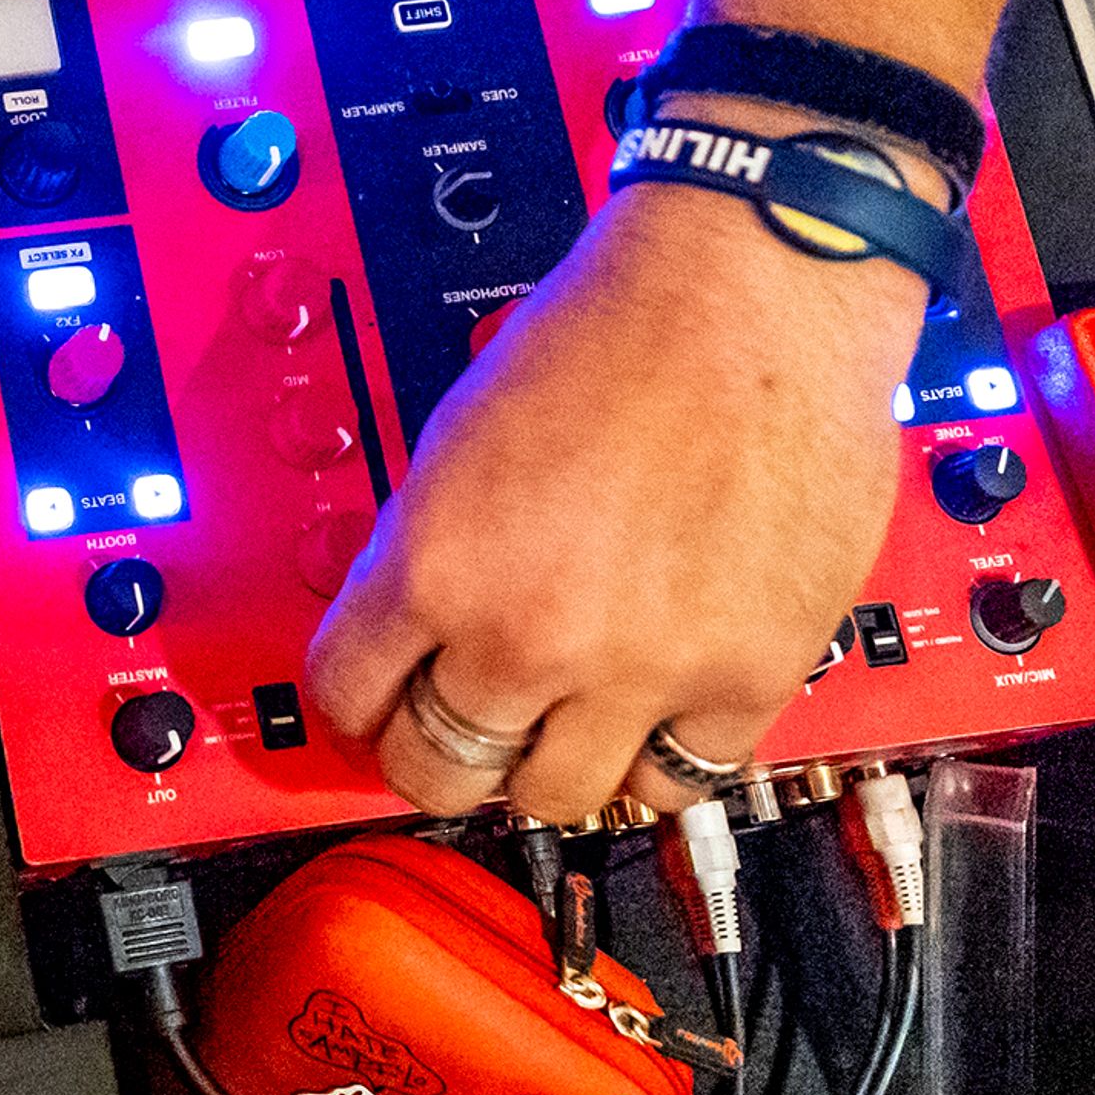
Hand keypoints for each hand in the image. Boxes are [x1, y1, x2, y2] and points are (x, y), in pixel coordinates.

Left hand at [300, 171, 931, 822]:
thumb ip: (429, 552)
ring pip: (557, 800)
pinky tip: (655, 717)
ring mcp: (638, 669)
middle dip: (439, 757)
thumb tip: (413, 633)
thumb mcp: (456, 442)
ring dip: (549, 769)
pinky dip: (663, 757)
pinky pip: (683, 777)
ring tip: (562, 726)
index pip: (346, 701)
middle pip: (440, 773)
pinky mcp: (746, 676)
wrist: (748, 295)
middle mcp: (526, 634)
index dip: (357, 707)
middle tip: (463, 731)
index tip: (376, 710)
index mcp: (434, 568)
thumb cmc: (612, 332)